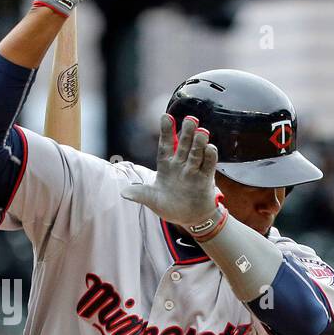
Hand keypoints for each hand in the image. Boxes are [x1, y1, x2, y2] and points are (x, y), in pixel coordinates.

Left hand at [121, 114, 222, 232]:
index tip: (166, 116)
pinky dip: (210, 157)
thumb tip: (123, 193)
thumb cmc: (169, 205)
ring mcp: (193, 170)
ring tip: (201, 131)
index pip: (166, 145)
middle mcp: (181, 164)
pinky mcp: (205, 179)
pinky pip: (208, 166)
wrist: (188, 218)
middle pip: (183, 145)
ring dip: (199, 143)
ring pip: (196, 153)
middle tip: (190, 119)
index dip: (166, 131)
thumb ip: (140, 194)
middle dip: (186, 132)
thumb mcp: (152, 200)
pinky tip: (210, 148)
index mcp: (166, 165)